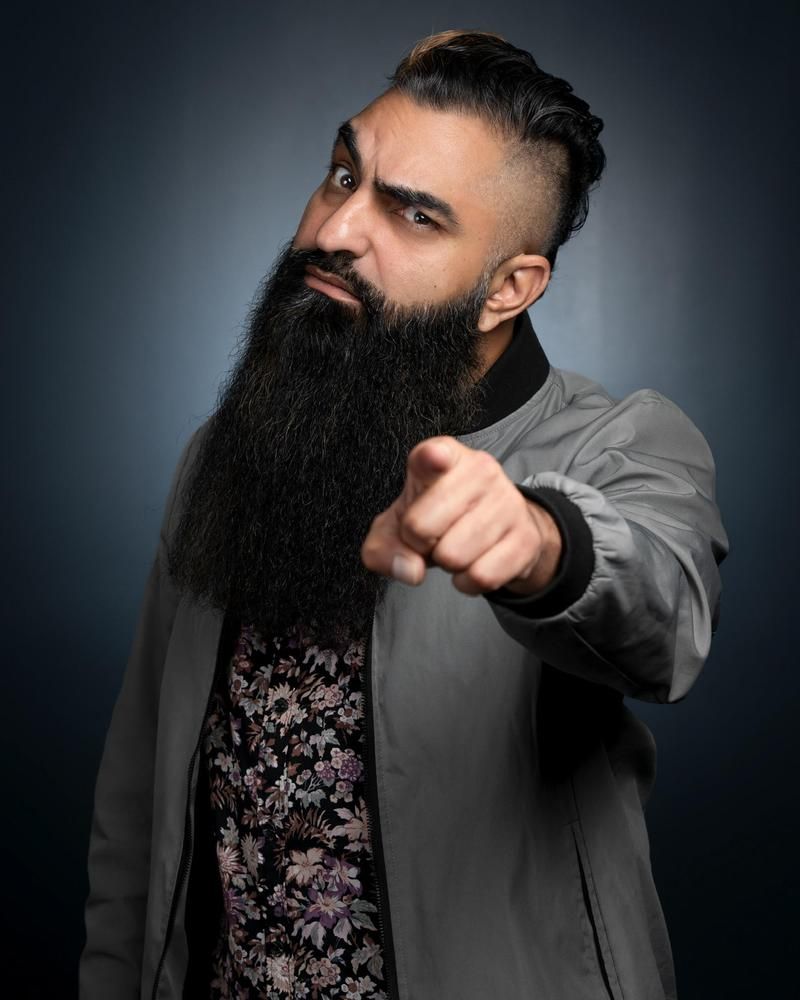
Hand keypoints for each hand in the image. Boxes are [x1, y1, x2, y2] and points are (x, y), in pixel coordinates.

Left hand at [360, 435, 561, 595]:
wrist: (496, 531)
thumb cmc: (436, 519)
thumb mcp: (396, 528)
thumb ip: (382, 550)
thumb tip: (409, 570)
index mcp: (443, 455)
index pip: (434, 454)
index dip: (432, 459)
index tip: (435, 459)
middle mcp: (480, 469)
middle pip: (421, 527)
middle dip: (419, 545)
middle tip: (434, 535)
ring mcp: (508, 501)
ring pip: (453, 556)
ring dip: (446, 565)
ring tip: (455, 546)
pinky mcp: (526, 535)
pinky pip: (482, 576)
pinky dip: (468, 582)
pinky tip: (473, 563)